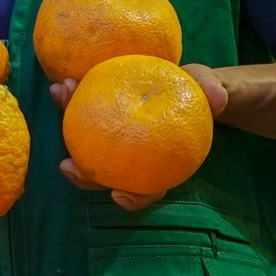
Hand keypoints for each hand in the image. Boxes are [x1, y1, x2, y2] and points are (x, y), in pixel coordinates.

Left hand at [54, 64, 228, 211]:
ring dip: (67, 124)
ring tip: (58, 100)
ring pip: (86, 144)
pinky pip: (82, 113)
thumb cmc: (200, 90)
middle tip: (67, 166)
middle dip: (84, 174)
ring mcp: (115, 137)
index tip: (119, 195)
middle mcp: (132, 156)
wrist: (187, 77)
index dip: (134, 198)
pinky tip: (60, 85)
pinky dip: (71, 101)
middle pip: (107, 175)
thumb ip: (216, 93)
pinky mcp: (103, 114)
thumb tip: (217, 99)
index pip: (148, 189)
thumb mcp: (212, 89)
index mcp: (159, 162)